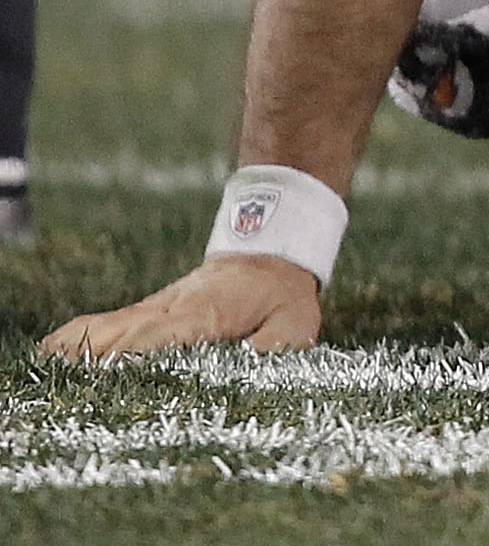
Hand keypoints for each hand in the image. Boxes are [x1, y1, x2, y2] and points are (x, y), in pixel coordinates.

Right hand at [40, 254, 322, 360]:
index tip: (108, 377)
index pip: (162, 337)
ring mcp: (156, 309)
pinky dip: (79, 337)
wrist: (272, 249)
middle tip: (66, 387)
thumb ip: (273, 349)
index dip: (134, 356)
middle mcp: (171, 310)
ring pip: (109, 327)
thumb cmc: (283, 295)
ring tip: (47, 370)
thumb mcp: (294, 323)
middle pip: (124, 335)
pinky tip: (51, 354)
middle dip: (95, 361)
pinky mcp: (148, 313)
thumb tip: (252, 372)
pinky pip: (107, 323)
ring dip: (79, 349)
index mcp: (206, 314)